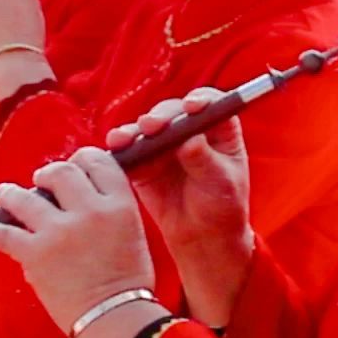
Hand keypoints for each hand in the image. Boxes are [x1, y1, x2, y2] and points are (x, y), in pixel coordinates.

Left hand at [0, 149, 157, 337]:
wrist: (114, 319)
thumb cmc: (128, 284)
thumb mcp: (133, 234)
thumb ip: (111, 210)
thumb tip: (82, 198)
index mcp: (119, 205)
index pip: (98, 162)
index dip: (83, 160)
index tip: (75, 166)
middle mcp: (89, 211)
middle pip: (62, 172)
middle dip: (48, 174)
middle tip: (42, 181)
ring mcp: (59, 232)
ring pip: (26, 197)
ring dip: (12, 193)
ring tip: (6, 193)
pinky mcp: (35, 254)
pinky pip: (3, 233)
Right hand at [105, 90, 254, 326]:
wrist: (202, 236)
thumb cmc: (222, 206)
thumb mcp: (220, 183)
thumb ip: (204, 160)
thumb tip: (189, 141)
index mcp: (219, 128)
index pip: (210, 104)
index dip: (199, 101)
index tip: (191, 107)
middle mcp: (189, 129)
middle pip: (172, 112)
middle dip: (161, 116)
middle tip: (152, 126)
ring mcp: (164, 143)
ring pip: (146, 128)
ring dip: (135, 130)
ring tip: (126, 139)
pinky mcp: (144, 161)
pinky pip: (130, 150)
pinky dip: (122, 147)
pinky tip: (116, 147)